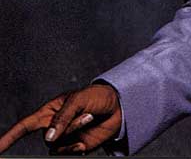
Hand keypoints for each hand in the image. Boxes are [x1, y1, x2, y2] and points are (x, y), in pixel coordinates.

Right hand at [0, 84, 121, 154]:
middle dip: (68, 127)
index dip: (8, 138)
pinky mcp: (74, 147)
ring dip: (74, 134)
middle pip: (48, 137)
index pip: (24, 126)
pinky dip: (75, 148)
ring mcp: (63, 139)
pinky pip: (67, 154)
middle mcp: (53, 127)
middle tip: (87, 114)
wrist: (118, 107)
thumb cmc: (97, 97)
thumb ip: (62, 117)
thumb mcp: (79, 100)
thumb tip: (48, 138)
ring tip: (90, 119)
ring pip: (58, 146)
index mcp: (50, 111)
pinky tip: (85, 140)